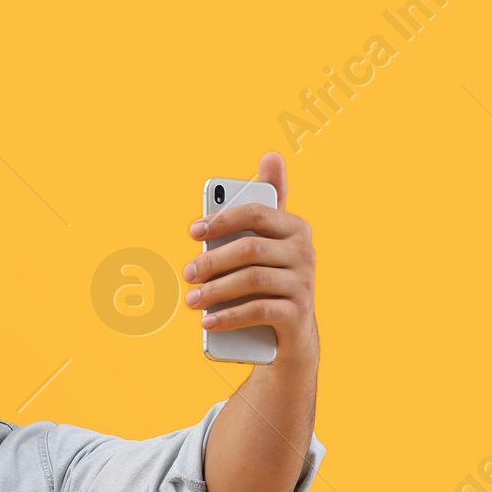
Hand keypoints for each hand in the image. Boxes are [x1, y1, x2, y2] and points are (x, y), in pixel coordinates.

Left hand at [183, 152, 316, 369]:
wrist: (293, 335)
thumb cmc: (271, 283)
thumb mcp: (266, 246)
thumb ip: (260, 210)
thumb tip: (271, 156)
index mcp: (294, 227)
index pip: (256, 213)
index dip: (222, 219)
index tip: (194, 231)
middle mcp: (304, 251)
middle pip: (250, 249)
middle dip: (212, 260)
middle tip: (187, 273)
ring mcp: (304, 283)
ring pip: (252, 280)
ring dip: (216, 291)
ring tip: (192, 301)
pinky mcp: (298, 313)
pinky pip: (259, 311)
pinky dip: (229, 316)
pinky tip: (208, 322)